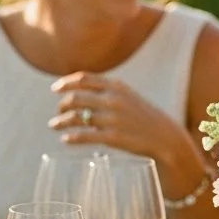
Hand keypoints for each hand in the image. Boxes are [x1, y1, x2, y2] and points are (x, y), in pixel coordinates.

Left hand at [48, 72, 185, 154]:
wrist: (164, 136)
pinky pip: (84, 136)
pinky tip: (65, 139)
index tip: (55, 89)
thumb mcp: (127, 96)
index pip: (84, 78)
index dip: (66, 83)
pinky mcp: (112, 137)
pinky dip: (71, 137)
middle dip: (62, 105)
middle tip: (58, 112)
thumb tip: (81, 92)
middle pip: (75, 98)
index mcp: (116, 86)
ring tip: (54, 126)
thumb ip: (107, 91)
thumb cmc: (143, 116)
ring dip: (61, 121)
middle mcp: (112, 100)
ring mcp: (111, 119)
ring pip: (76, 117)